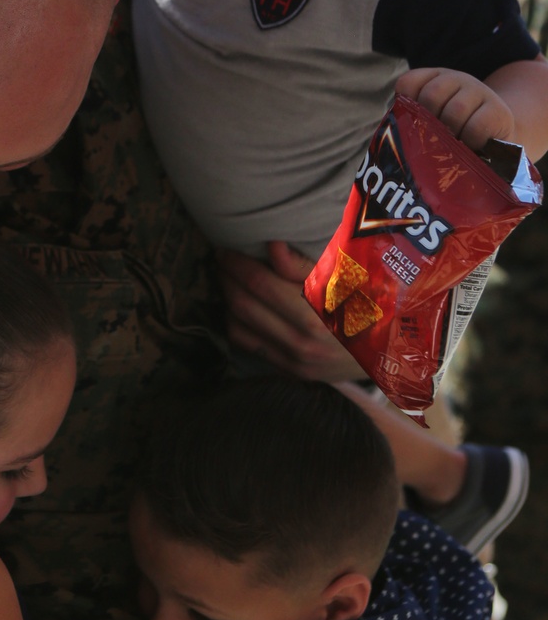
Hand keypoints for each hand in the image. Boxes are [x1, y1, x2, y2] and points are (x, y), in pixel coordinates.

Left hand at [218, 240, 363, 382]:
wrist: (397, 351)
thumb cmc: (376, 305)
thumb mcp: (349, 280)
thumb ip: (305, 266)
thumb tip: (270, 246)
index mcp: (315, 317)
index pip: (258, 283)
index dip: (237, 263)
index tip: (227, 248)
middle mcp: (300, 345)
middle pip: (242, 306)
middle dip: (226, 279)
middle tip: (222, 260)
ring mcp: (295, 364)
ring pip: (238, 330)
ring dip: (227, 303)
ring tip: (229, 281)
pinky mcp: (293, 374)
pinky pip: (251, 348)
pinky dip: (239, 325)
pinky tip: (243, 308)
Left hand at [395, 67, 514, 152]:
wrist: (497, 139)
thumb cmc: (454, 134)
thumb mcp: (431, 121)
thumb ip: (410, 121)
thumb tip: (391, 139)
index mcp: (434, 79)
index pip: (408, 83)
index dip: (407, 105)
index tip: (416, 124)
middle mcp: (457, 79)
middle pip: (432, 95)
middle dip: (430, 123)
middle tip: (436, 140)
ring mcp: (479, 91)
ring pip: (455, 111)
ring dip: (451, 135)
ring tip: (453, 146)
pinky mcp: (499, 112)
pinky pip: (476, 127)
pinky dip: (470, 141)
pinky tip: (471, 146)